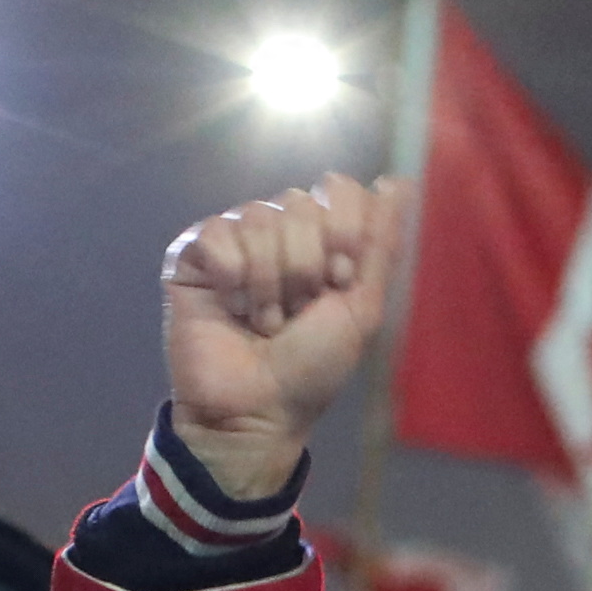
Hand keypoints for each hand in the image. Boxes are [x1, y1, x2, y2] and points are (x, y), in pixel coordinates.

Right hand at [160, 175, 400, 503]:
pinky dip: (232, 275)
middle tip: (297, 313)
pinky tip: (231, 307)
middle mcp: (278, 233)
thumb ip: (381, 244)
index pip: (337, 190)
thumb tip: (398, 182)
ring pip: (259, 218)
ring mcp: (235, 241)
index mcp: (320, 240)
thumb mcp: (362, 308)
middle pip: (298, 204)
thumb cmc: (312, 369)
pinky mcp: (193, 256)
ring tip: (263, 321)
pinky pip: (217, 231)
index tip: (339, 283)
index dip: (342, 234)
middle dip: (305, 266)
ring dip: (269, 282)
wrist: (258, 409)